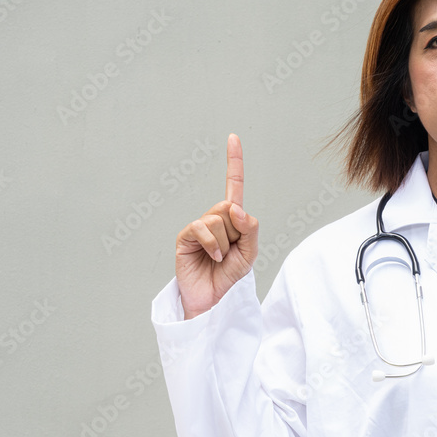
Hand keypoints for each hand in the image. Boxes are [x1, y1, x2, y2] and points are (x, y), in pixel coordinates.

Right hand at [175, 133, 258, 318]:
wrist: (213, 300)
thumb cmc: (231, 276)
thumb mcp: (250, 253)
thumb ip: (250, 229)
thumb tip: (236, 208)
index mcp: (232, 219)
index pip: (233, 185)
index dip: (234, 161)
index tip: (233, 137)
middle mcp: (214, 218)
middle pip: (230, 206)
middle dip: (237, 231)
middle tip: (231, 250)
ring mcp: (199, 227)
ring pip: (218, 219)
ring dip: (225, 243)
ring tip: (220, 258)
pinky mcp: (186, 237)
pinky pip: (203, 228)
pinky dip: (213, 244)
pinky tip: (213, 257)